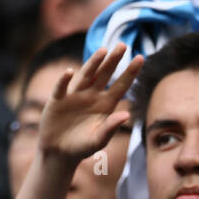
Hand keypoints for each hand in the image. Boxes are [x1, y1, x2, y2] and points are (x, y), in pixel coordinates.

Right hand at [37, 43, 141, 168]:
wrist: (59, 153)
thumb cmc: (82, 147)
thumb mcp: (98, 140)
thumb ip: (111, 127)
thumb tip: (126, 114)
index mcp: (106, 104)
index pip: (121, 85)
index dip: (130, 72)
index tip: (141, 57)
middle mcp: (92, 95)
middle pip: (105, 74)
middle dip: (114, 60)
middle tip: (123, 45)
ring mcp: (75, 96)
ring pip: (86, 75)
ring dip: (93, 63)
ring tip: (103, 51)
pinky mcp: (58, 100)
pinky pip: (62, 88)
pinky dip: (64, 80)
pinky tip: (69, 72)